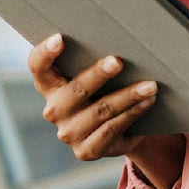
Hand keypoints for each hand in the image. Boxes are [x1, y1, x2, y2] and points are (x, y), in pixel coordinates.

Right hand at [25, 33, 157, 161]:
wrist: (114, 133)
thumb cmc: (102, 92)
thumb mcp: (92, 77)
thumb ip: (91, 61)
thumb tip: (121, 38)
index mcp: (49, 85)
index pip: (38, 66)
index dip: (45, 53)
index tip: (59, 38)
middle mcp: (54, 110)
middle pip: (76, 89)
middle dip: (99, 74)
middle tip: (118, 61)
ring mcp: (69, 133)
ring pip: (101, 110)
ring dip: (128, 96)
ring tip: (150, 85)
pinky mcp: (86, 151)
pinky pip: (112, 128)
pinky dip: (133, 113)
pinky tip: (147, 102)